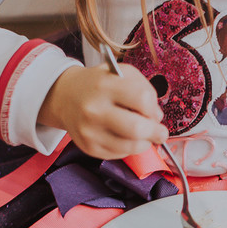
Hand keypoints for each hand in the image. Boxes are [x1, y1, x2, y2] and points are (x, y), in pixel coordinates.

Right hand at [38, 62, 166, 158]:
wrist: (65, 96)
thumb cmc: (100, 84)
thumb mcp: (121, 73)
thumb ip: (145, 89)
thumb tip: (156, 117)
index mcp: (105, 85)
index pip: (143, 99)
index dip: (154, 108)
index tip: (154, 111)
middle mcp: (94, 109)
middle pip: (137, 128)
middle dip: (156, 133)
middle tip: (160, 133)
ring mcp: (90, 131)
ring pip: (131, 146)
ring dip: (145, 143)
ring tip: (144, 135)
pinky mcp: (89, 147)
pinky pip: (120, 154)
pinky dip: (130, 148)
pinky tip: (127, 138)